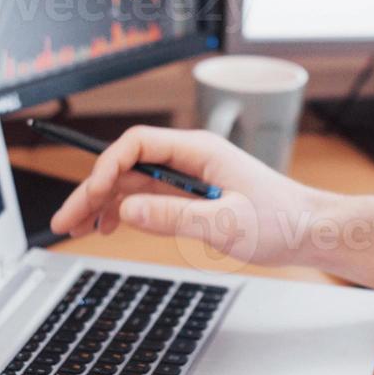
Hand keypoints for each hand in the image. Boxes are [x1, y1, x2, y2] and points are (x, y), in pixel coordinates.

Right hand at [48, 126, 330, 266]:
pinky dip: (124, 210)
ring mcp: (190, 176)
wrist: (309, 230)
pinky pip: (148, 195)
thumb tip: (127, 209)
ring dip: (102, 202)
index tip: (92, 194)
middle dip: (93, 190)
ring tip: (77, 228)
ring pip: (132, 181)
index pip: (137, 144)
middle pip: (127, 164)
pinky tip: (109, 226)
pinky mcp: (192, 194)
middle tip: (64, 220)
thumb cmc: (280, 222)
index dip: (107, 165)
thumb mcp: (226, 223)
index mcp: (199, 151)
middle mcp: (190, 157)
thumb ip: (174, 215)